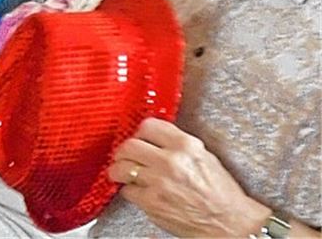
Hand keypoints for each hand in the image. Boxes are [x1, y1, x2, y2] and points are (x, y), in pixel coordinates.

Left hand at [107, 118, 269, 236]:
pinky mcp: (152, 203)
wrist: (231, 224)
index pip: (148, 125)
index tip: (138, 138)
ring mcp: (159, 182)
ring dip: (119, 170)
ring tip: (122, 172)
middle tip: (124, 156)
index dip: (140, 132)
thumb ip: (177, 143)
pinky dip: (130, 191)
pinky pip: (127, 191)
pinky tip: (138, 191)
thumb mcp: (204, 156)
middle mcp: (171, 161)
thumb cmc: (221, 193)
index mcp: (185, 146)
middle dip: (124, 151)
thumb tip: (153, 136)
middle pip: (129, 145)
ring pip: (122, 167)